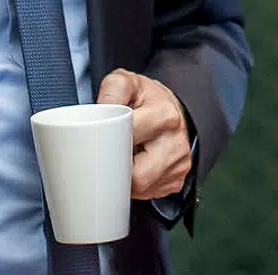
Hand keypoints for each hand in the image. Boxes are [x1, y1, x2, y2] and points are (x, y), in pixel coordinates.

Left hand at [97, 68, 192, 199]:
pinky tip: (135, 169)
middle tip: (107, 158)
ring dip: (126, 181)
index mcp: (164, 115)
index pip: (129, 140)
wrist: (175, 109)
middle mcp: (175, 141)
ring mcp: (180, 163)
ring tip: (121, 161)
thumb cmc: (147, 99)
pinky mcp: (178, 179)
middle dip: (117, 170)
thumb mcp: (129, 83)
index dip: (109, 146)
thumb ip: (112, 89)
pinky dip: (138, 186)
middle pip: (138, 176)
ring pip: (142, 189)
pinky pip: (150, 194)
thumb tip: (100, 109)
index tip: (98, 146)